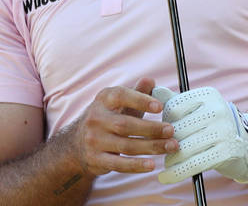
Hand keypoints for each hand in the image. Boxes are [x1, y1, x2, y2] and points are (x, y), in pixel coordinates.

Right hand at [64, 78, 178, 177]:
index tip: (160, 106)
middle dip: (151, 128)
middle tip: (171, 130)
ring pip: (126, 145)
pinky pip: (119, 164)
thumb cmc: (106, 120)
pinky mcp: (96, 159)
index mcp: (103, 100)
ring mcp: (94, 140)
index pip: (121, 96)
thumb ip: (135, 93)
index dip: (140, 100)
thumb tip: (151, 81)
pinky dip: (136, 165)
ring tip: (171, 146)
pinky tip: (152, 164)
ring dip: (151, 147)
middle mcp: (96, 118)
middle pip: (126, 124)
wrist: (77, 143)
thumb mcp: (118, 104)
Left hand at [152, 86, 247, 183]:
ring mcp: (223, 130)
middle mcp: (217, 110)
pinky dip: (178, 172)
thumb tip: (152, 90)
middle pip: (179, 128)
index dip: (163, 121)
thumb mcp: (197, 109)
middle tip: (158, 150)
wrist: (244, 146)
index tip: (159, 132)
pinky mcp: (227, 151)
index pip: (174, 107)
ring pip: (185, 147)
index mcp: (208, 95)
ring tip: (165, 164)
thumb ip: (173, 100)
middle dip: (165, 141)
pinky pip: (195, 163)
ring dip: (171, 159)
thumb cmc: (212, 125)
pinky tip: (165, 177)